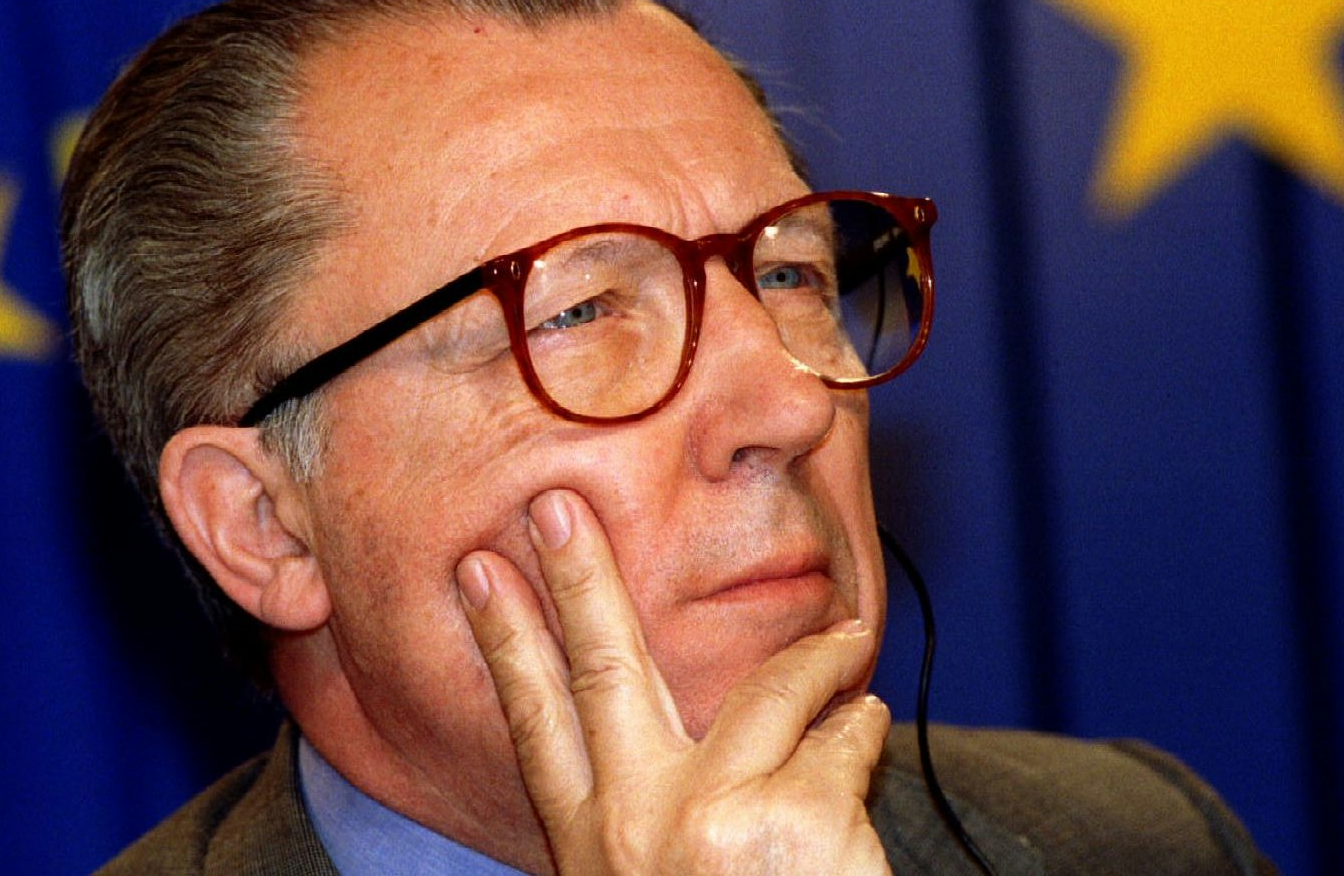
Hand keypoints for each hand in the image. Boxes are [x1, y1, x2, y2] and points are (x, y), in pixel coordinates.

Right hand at [457, 489, 891, 874]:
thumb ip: (655, 815)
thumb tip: (691, 727)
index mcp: (594, 849)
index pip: (536, 727)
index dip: (505, 643)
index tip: (478, 570)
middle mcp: (641, 826)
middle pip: (602, 669)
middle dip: (580, 577)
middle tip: (558, 503)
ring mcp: (717, 817)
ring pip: (769, 688)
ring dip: (816, 655)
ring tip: (845, 644)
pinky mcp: (800, 816)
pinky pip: (844, 733)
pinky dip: (862, 727)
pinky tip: (866, 723)